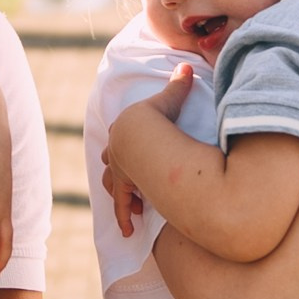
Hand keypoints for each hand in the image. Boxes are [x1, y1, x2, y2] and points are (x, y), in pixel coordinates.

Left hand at [102, 68, 193, 228]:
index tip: (134, 151)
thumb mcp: (168, 101)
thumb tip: (185, 66)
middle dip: (119, 168)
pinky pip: (122, 206)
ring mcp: (119, 171)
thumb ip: (177, 87)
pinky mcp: (124, 188)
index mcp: (125, 132)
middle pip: (112, 161)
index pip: (120, 138)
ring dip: (122, 193)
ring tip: (136, 205)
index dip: (125, 144)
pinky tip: (128, 231)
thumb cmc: (156, 117)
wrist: (143, 135)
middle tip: (132, 178)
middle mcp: (117, 152)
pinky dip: (124, 218)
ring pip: (113, 184)